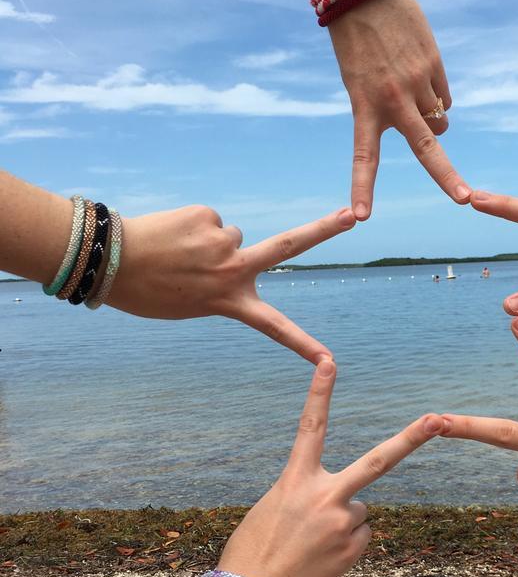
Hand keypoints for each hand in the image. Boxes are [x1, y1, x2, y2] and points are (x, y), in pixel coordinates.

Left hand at [108, 206, 355, 361]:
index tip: (329, 362)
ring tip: (178, 252)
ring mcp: (224, 240)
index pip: (275, 328)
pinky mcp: (208, 214)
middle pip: (290, 246)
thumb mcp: (190, 303)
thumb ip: (221, 284)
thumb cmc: (146, 290)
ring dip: (210, 241)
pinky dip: (195, 227)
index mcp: (229, 301)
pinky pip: (211, 220)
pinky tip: (171, 236)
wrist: (108, 260)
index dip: (304, 345)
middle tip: (351, 216)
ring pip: (231, 235)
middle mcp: (234, 270)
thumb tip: (237, 246)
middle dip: (325, 230)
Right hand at [215, 359, 443, 576]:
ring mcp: (344, 524)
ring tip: (312, 544)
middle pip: (378, 460)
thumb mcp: (272, 509)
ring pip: (358, 510)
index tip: (329, 362)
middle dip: (412, 438)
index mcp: (295, 480)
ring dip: (342, 522)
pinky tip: (322, 558)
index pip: (311, 426)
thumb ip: (306, 495)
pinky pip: (359, 534)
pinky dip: (345, 543)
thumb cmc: (252, 552)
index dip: (321, 392)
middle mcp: (325, 496)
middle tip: (439, 419)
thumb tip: (334, 504)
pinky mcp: (354, 550)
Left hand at [327, 0, 470, 218]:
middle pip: (428, 148)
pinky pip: (443, 95)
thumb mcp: (361, 82)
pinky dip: (437, 93)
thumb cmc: (356, 42)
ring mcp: (417, 82)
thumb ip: (391, 108)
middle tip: (466, 200)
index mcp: (365, 107)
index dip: (363, 188)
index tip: (362, 218)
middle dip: (449, 179)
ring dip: (435, 118)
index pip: (365, 158)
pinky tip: (420, 71)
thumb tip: (436, 124)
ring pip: (440, 118)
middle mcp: (394, 100)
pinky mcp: (433, 64)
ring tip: (413, 92)